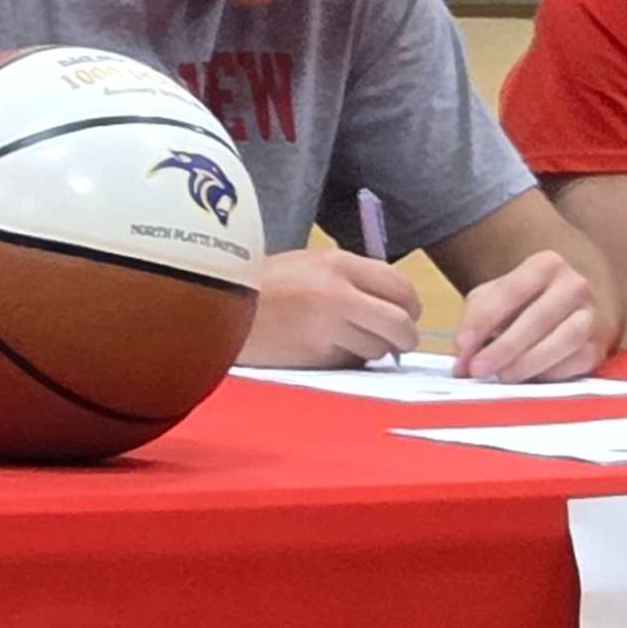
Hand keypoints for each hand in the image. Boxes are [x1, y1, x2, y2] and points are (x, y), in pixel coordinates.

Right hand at [244, 247, 422, 366]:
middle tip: (397, 343)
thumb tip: (393, 304)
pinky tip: (323, 351)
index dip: (411, 307)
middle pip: (400, 323)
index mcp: (339, 263)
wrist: (215, 304)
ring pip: (377, 349)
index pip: (401, 286)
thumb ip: (351, 278)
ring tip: (346, 344)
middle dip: (405, 337)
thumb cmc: (263, 283)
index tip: (406, 316)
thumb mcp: (309, 263)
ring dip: (371, 351)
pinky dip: (345, 361)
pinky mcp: (315, 358)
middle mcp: (339, 294)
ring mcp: (327, 329)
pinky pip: (349, 363)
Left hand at [453, 247, 607, 381]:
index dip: (483, 321)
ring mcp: (591, 316)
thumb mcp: (497, 297)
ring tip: (502, 377)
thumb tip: (462, 361)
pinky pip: (576, 363)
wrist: (572, 308)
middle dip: (505, 347)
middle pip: (539, 317)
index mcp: (546, 264)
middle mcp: (574, 285)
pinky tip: (527, 380)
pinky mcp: (598, 347)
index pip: (510, 291)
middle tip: (478, 369)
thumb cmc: (526, 302)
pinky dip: (549, 374)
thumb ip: (476, 321)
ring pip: (565, 340)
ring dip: (528, 362)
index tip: (462, 346)